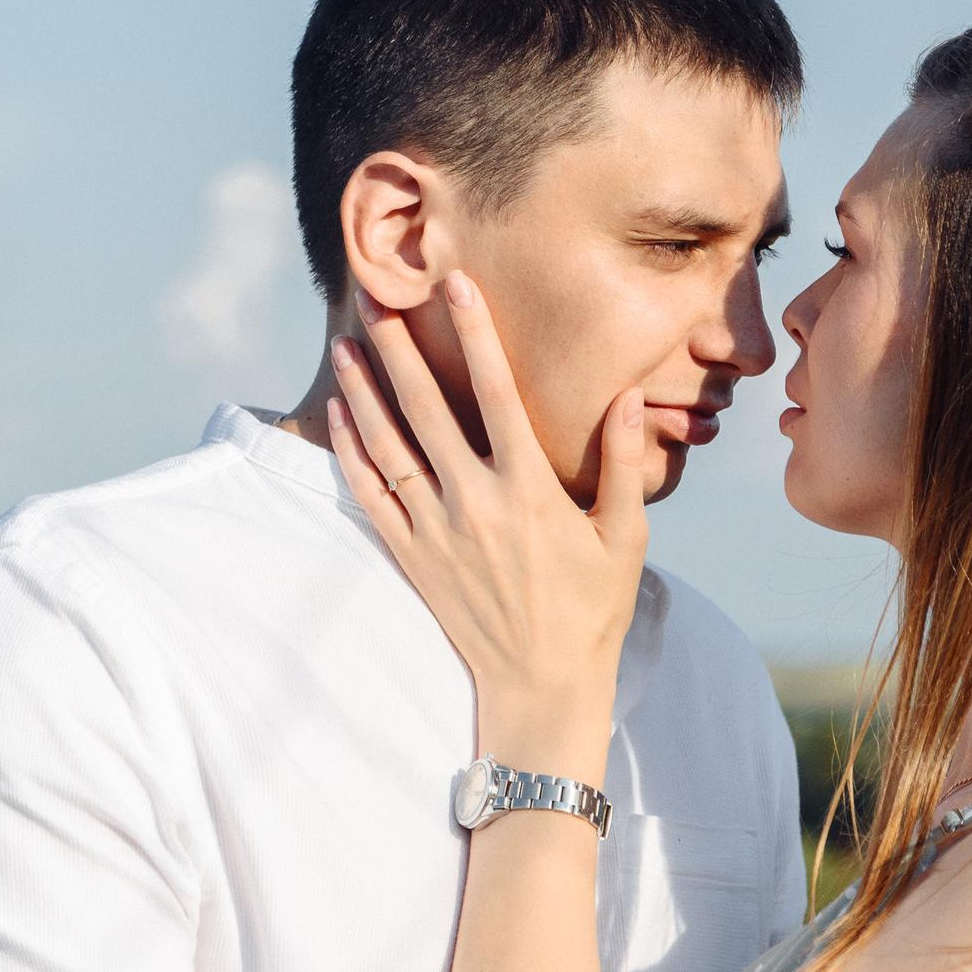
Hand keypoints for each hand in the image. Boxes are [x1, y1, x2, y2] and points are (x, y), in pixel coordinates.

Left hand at [324, 272, 649, 776]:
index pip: (498, 395)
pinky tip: (341, 414)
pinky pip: (372, 494)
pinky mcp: (412, 556)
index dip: (476, 335)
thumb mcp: (625, 537)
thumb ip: (625, 465)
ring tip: (348, 343)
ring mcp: (437, 531)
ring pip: (390, 446)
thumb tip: (630, 398)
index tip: (458, 286)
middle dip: (401, 347)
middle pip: (428, 408)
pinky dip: (352, 451)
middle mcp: (475, 504)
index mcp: (530, 492)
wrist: (540, 685)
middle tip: (377, 295)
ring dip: (365, 391)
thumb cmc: (591, 609)